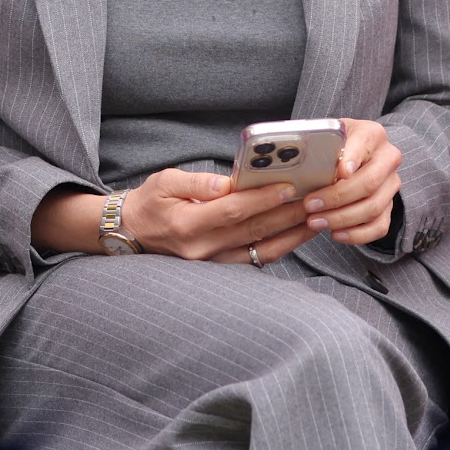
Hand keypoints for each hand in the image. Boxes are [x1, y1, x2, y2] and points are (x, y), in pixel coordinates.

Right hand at [118, 169, 316, 266]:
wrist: (134, 233)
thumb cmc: (151, 203)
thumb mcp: (164, 182)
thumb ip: (196, 182)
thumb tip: (227, 182)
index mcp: (187, 223)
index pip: (233, 210)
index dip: (262, 199)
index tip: (289, 186)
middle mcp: (202, 248)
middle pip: (253, 230)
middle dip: (287, 213)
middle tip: (315, 198)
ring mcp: (213, 263)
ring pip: (260, 248)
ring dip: (291, 233)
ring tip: (316, 216)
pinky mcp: (220, 268)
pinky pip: (256, 259)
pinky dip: (280, 246)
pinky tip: (298, 233)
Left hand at [292, 118, 401, 248]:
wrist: (351, 156)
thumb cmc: (333, 146)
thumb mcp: (326, 137)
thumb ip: (319, 146)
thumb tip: (300, 163)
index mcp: (371, 134)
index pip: (364, 144)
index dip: (352, 159)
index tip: (339, 173)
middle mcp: (387, 158)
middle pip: (369, 182)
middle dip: (337, 197)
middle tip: (310, 205)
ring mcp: (390, 184)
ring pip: (373, 207)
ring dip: (342, 219)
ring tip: (315, 222)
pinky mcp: (389, 206)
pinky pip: (380, 226)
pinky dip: (357, 234)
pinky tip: (335, 234)